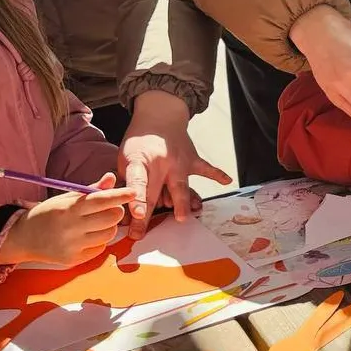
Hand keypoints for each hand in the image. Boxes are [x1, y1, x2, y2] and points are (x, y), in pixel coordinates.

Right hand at [0, 173, 136, 265]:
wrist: (23, 238)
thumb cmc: (49, 214)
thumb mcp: (66, 197)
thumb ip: (92, 190)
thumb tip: (112, 178)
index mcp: (69, 208)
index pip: (101, 200)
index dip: (120, 196)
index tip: (134, 192)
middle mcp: (70, 228)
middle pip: (112, 218)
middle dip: (115, 212)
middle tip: (107, 210)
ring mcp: (72, 246)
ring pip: (109, 234)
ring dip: (108, 227)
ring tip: (93, 224)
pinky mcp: (73, 260)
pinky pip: (101, 249)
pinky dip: (99, 241)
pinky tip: (86, 237)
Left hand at [120, 91, 231, 238]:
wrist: (159, 116)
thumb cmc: (140, 142)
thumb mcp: (124, 159)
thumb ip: (128, 183)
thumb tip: (128, 211)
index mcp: (139, 162)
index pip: (136, 183)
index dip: (135, 199)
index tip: (136, 215)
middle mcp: (160, 163)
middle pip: (154, 192)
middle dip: (147, 214)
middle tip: (141, 233)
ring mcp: (179, 162)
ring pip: (180, 185)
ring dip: (181, 202)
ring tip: (182, 218)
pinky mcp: (192, 160)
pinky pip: (206, 169)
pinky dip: (217, 175)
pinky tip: (226, 181)